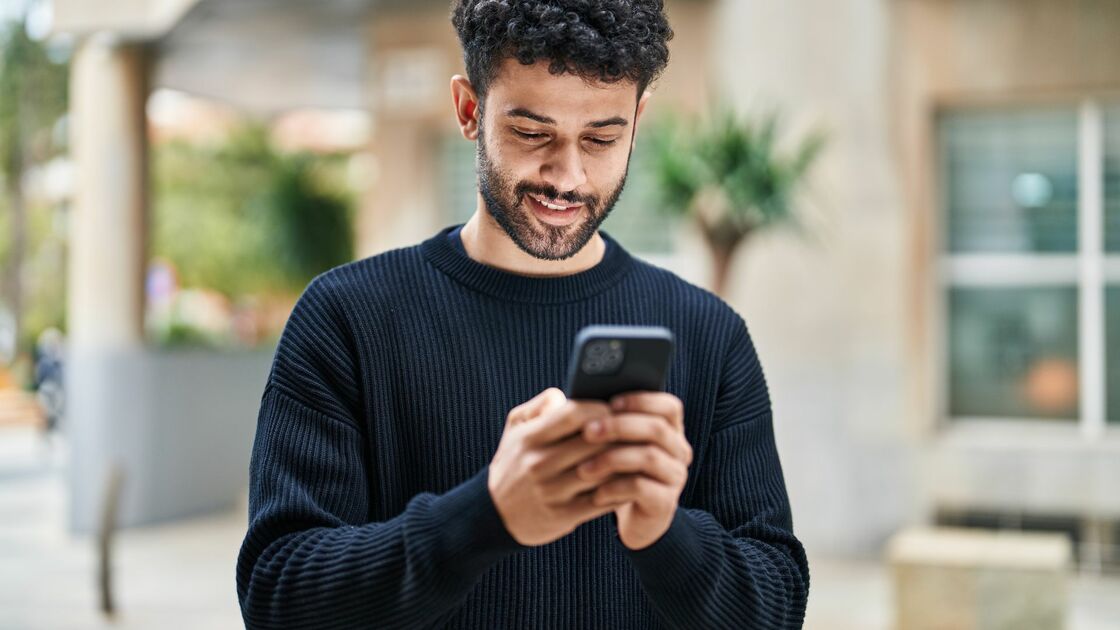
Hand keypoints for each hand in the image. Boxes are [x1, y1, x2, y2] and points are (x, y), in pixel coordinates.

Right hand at [489, 388, 631, 546]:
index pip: (574, 414)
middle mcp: (539, 464)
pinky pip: (601, 500)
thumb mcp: (515, 428)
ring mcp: (551, 492)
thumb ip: (540, 405)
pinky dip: (621, 488)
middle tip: (637, 428)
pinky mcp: (563, 516)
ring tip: (639, 451)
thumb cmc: (514, 461)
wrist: (494, 514)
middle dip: (619, 433)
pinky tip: (632, 479)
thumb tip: (566, 395)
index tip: (614, 407)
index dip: (600, 408)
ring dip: (625, 461)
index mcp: (529, 438)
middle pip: (594, 442)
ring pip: (602, 471)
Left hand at [575, 392, 690, 550]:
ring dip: (612, 458)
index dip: (642, 401)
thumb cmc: (620, 471)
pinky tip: (595, 493)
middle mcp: (679, 451)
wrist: (635, 517)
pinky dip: (614, 488)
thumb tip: (579, 400)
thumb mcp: (618, 445)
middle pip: (657, 429)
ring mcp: (675, 477)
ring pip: (649, 457)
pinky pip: (641, 488)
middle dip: (619, 426)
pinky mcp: (665, 503)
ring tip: (583, 467)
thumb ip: (610, 422)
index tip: (610, 403)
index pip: (669, 406)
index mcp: (671, 430)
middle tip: (588, 431)